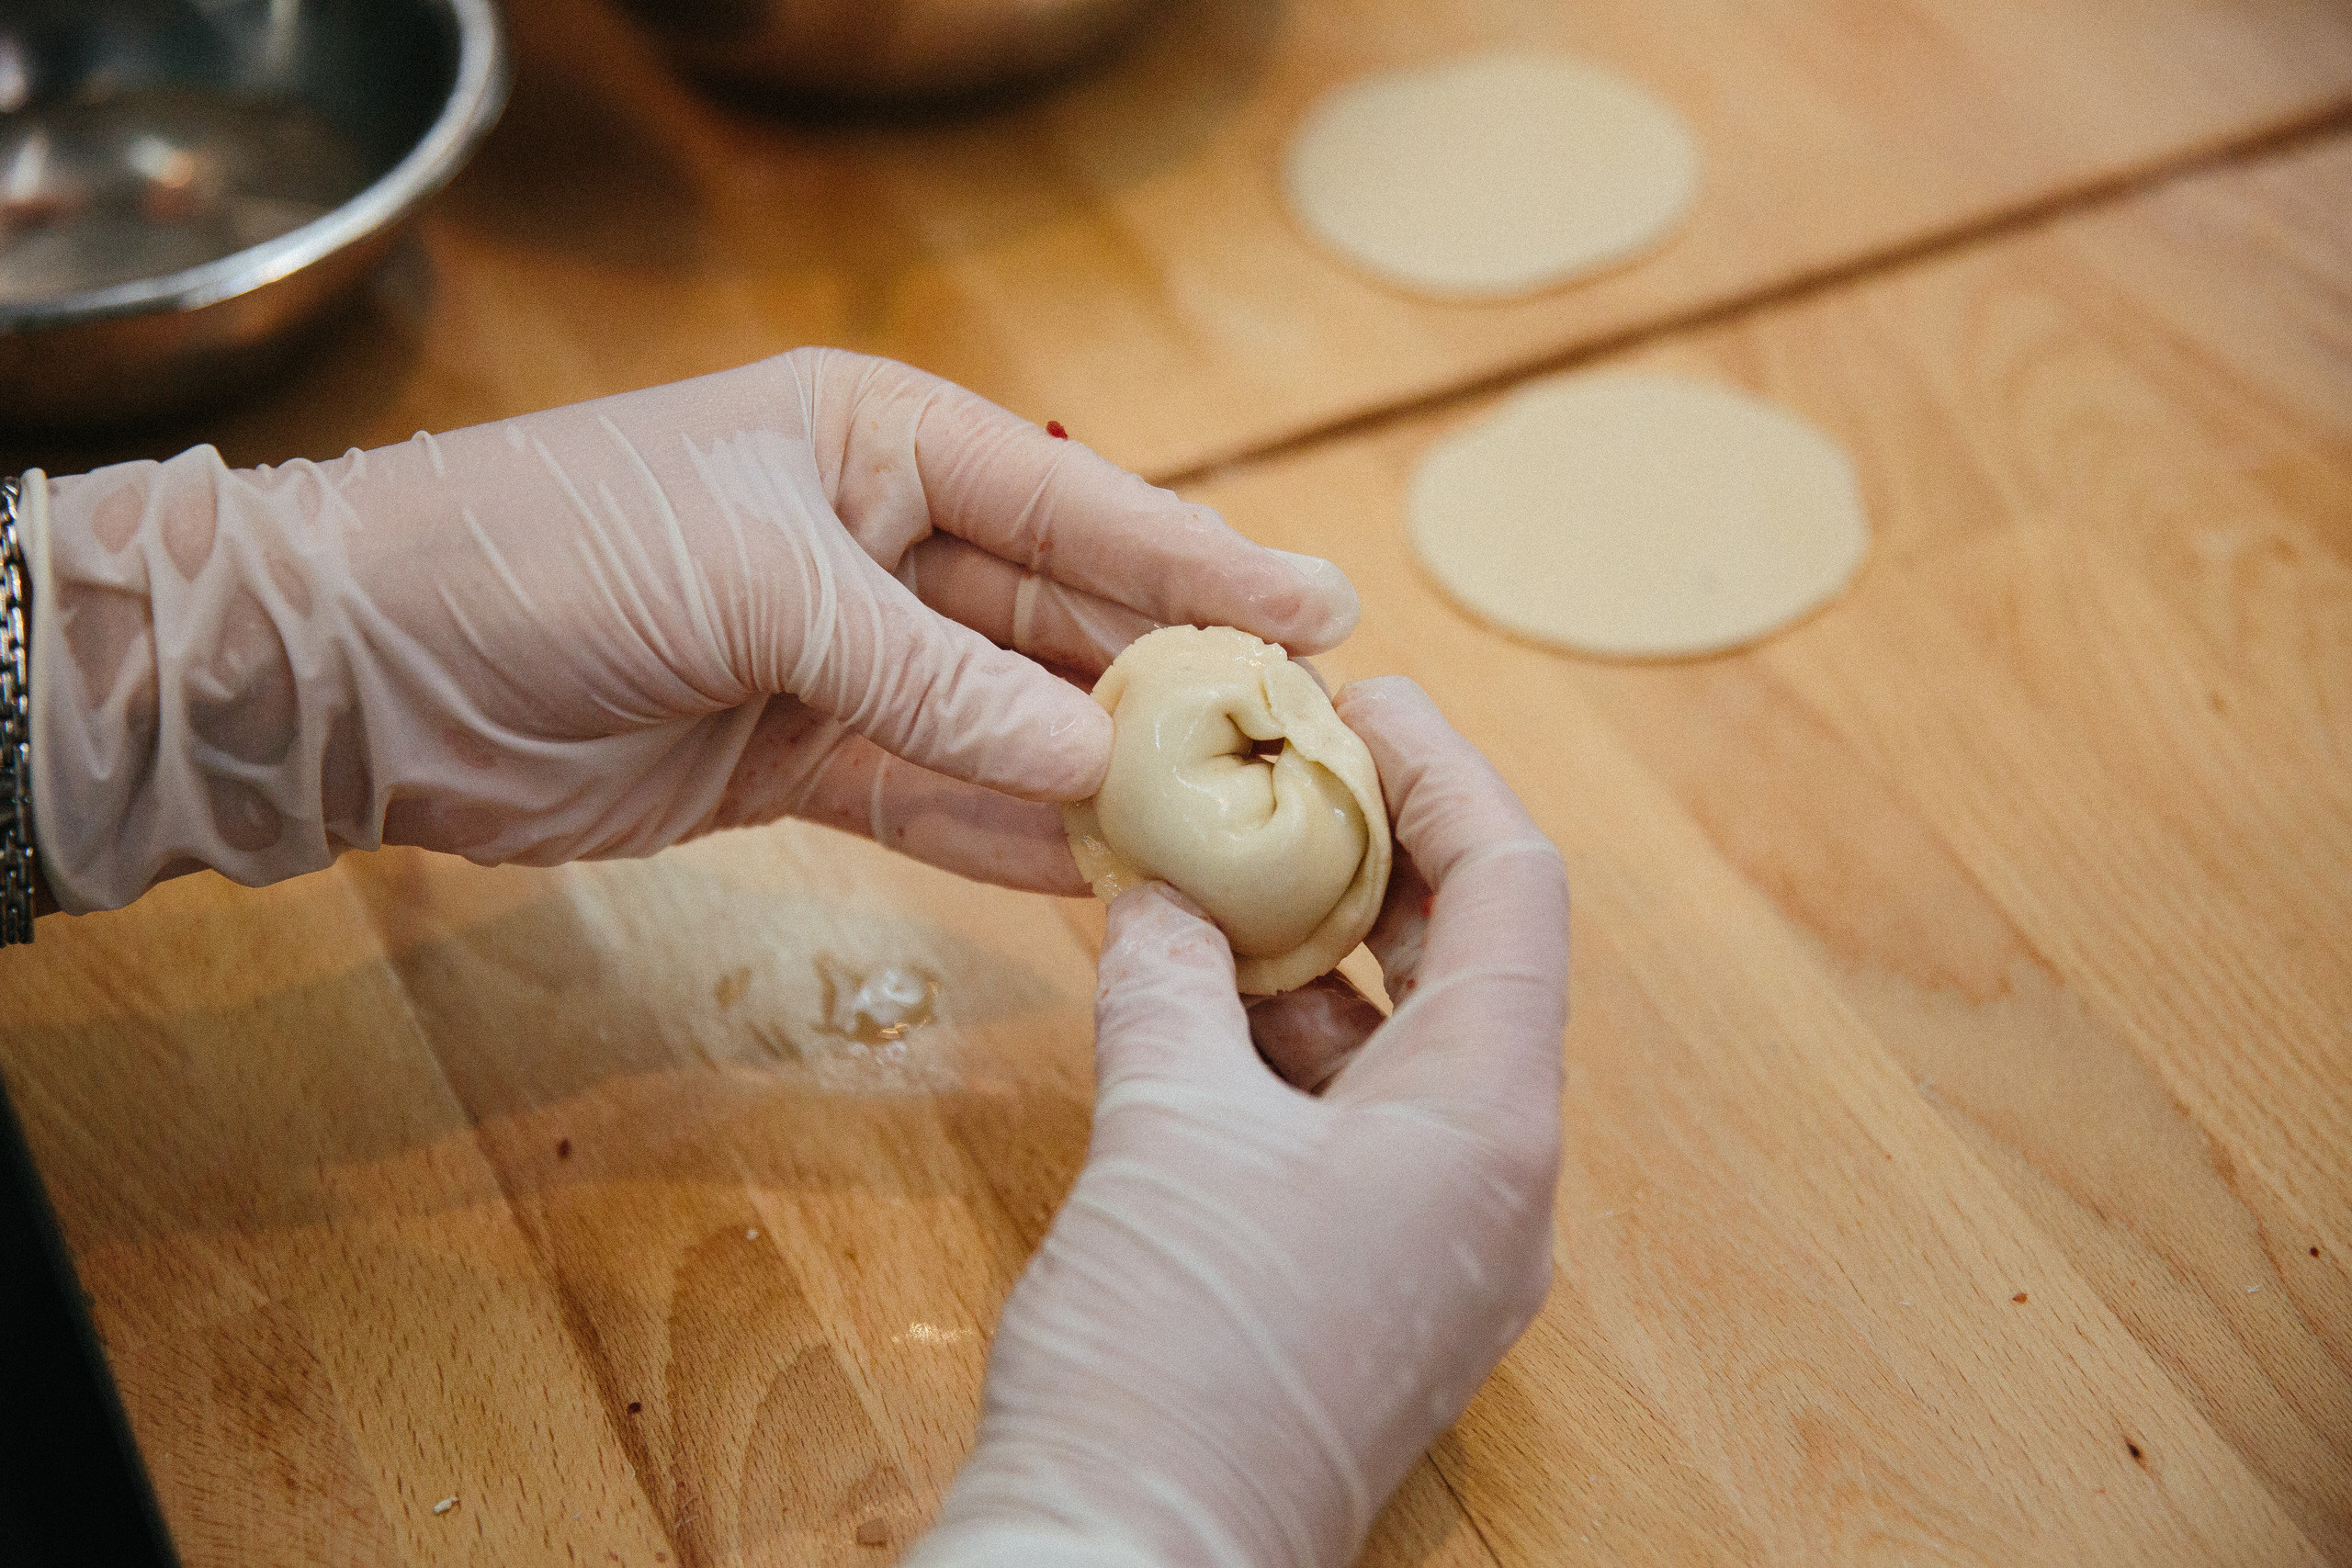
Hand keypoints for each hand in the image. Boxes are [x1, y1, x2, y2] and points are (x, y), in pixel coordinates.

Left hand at [30, 349, 1356, 911]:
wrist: (372, 668)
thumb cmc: (555, 554)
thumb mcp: (760, 585)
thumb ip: (932, 673)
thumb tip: (1090, 756)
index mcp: (877, 442)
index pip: (1074, 504)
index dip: (1199, 557)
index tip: (1321, 606)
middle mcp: (876, 543)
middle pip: (1060, 618)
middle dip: (1171, 678)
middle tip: (1299, 740)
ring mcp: (841, 659)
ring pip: (1010, 720)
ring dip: (1105, 774)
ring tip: (1229, 825)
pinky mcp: (798, 761)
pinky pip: (935, 797)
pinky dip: (1010, 836)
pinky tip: (1102, 875)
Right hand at [909, 678, 1567, 1567]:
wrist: (1132, 1563)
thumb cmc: (1171, 1354)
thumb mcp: (1166, 1125)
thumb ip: (1174, 981)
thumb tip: (1165, 900)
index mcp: (1490, 1124)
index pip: (1514, 891)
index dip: (1445, 773)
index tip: (1362, 700)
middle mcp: (1496, 1183)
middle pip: (1472, 962)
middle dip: (1379, 854)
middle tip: (1284, 769)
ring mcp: (1440, 1244)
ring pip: (1406, 1046)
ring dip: (1321, 951)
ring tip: (1222, 869)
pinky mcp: (1372, 1286)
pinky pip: (1357, 1123)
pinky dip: (1288, 1045)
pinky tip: (1199, 997)